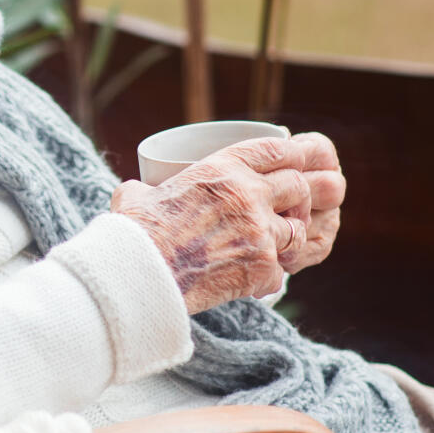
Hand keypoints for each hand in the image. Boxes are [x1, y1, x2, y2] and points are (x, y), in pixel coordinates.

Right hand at [110, 132, 345, 312]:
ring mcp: (259, 231)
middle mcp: (248, 195)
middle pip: (298, 187)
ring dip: (287, 242)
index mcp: (222, 169)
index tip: (290, 168)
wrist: (142, 272)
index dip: (290, 158)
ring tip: (267, 251)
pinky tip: (248, 282)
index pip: (276, 150)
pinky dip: (266, 279)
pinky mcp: (262, 266)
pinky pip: (280, 272)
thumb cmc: (135, 233)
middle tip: (284, 214)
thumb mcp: (136, 195)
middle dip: (296, 201)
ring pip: (298, 231)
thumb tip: (136, 191)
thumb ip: (146, 188)